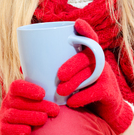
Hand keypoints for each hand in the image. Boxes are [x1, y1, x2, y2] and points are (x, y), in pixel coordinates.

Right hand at [0, 80, 59, 134]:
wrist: (23, 128)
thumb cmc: (36, 108)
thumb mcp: (39, 98)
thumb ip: (47, 90)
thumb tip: (61, 82)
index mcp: (15, 91)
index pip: (17, 86)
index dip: (29, 89)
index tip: (43, 93)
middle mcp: (7, 102)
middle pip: (20, 102)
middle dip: (39, 106)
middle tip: (55, 110)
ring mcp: (3, 115)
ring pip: (14, 115)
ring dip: (30, 117)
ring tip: (44, 119)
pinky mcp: (2, 129)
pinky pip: (6, 130)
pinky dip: (17, 130)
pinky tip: (28, 131)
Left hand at [57, 19, 132, 134]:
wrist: (104, 111)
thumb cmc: (80, 90)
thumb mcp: (68, 78)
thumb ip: (51, 70)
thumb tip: (24, 66)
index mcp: (88, 55)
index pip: (89, 38)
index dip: (85, 30)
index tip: (77, 23)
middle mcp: (99, 62)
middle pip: (88, 57)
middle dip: (73, 64)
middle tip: (59, 76)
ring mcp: (106, 76)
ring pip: (92, 74)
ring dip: (75, 82)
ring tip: (60, 91)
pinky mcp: (109, 91)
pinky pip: (97, 91)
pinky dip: (83, 97)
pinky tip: (72, 102)